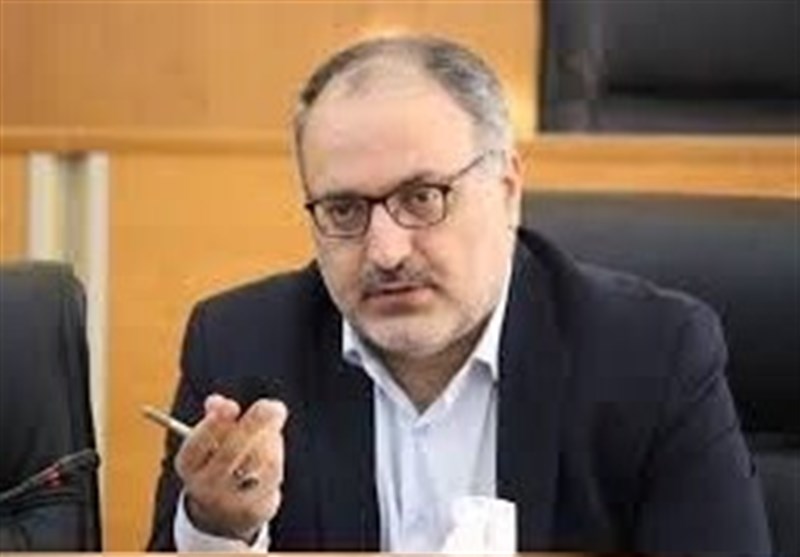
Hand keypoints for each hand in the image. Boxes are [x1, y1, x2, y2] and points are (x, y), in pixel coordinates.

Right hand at [174, 394, 286, 541]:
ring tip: (273, 422)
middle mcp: (205, 486)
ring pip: (257, 462)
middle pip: (231, 453)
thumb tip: (216, 401)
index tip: (232, 406)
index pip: (196, 444)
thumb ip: (216, 415)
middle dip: (254, 425)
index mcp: (189, 465)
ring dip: (270, 437)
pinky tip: (274, 444)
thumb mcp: (211, 438)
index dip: (214, 424)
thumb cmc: (221, 460)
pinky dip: (277, 454)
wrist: (225, 512)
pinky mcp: (254, 508)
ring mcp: (230, 501)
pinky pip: (272, 475)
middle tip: (272, 407)